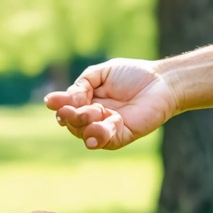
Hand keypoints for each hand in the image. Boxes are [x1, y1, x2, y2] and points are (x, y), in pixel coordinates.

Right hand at [44, 59, 179, 149]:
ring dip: (83, 124)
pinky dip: (100, 134)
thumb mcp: (101, 72)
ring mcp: (106, 128)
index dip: (58, 106)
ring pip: (84, 134)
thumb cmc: (133, 74)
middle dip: (70, 116)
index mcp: (87, 101)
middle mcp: (94, 117)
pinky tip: (103, 124)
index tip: (52, 101)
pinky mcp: (120, 136)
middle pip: (72, 124)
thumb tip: (69, 100)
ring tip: (95, 112)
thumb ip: (83, 84)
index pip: (66, 108)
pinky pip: (104, 141)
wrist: (161, 82)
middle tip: (74, 108)